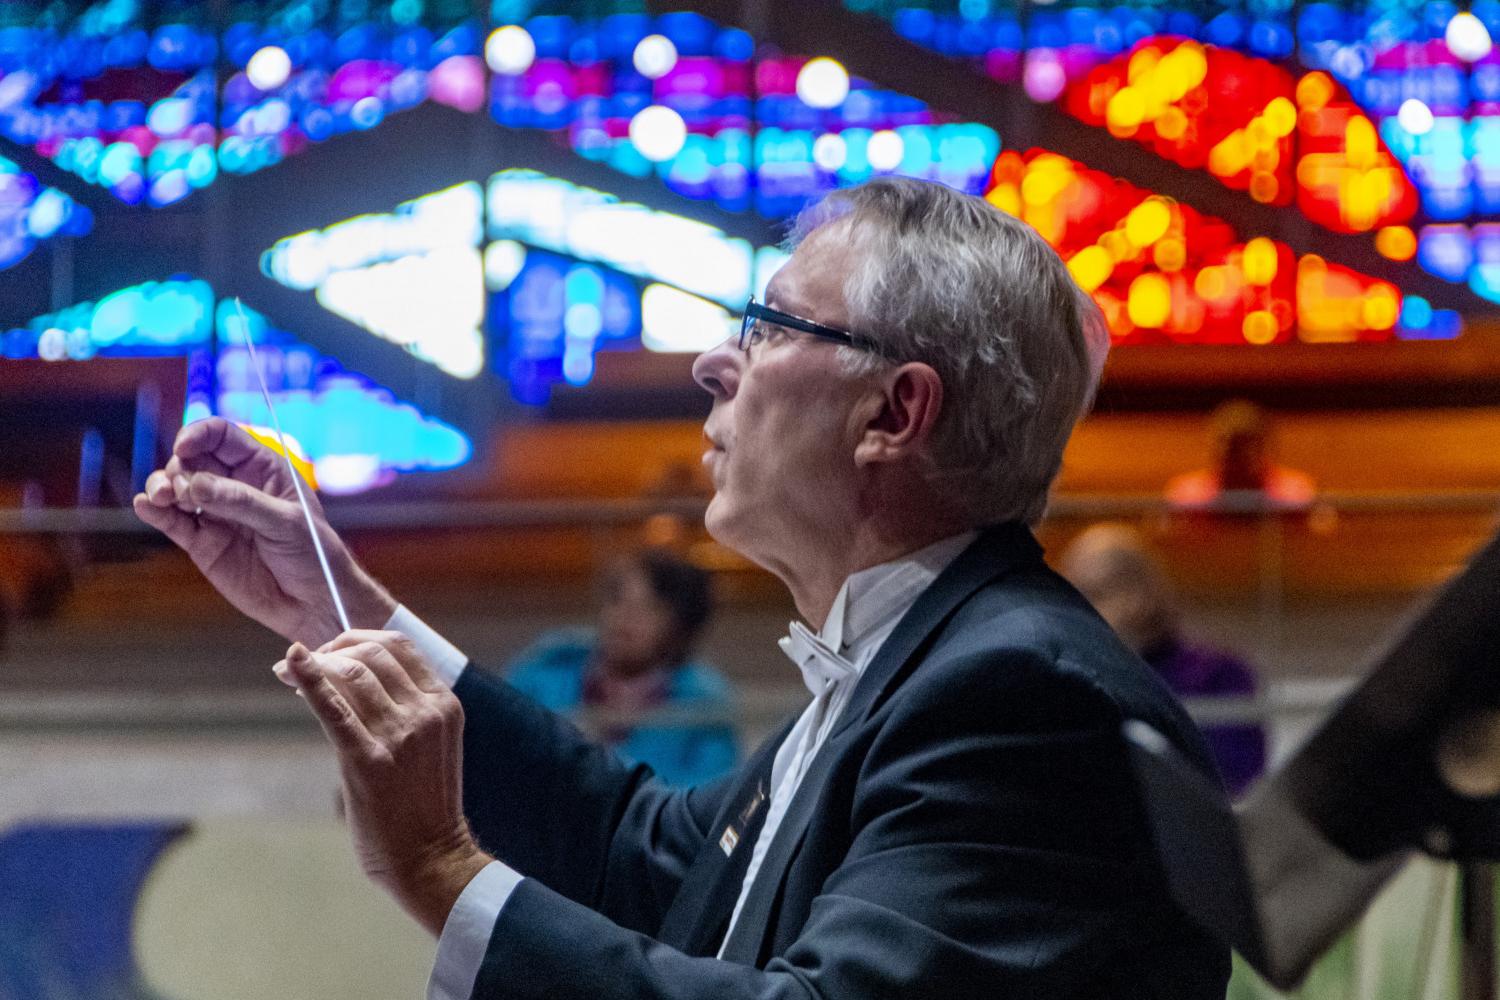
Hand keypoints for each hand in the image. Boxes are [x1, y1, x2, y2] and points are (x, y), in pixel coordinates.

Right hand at [133, 417, 395, 645]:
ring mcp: (215, 514)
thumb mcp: (286, 522)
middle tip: (183, 490)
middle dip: (180, 467)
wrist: (311, 602)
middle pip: (192, 460)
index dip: (199, 435)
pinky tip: (146, 505)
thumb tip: (195, 484)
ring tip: (164, 497)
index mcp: (262, 469)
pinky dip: (154, 511)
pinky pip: (171, 521)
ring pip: (176, 488)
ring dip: (163, 486)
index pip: (222, 437)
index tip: (183, 447)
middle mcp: (234, 486)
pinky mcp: (201, 543)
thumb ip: (241, 502)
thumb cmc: (313, 553)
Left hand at [276, 630, 490, 935]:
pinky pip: (334, 709)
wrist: (431, 857)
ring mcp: (399, 736)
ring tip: (289, 673)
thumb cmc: (424, 805)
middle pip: (373, 653)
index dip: (358, 639)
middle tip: (303, 663)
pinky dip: (309, 680)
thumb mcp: (431, 744)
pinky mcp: (368, 761)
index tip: (332, 650)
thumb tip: (350, 678)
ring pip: (352, 674)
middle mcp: (426, 713)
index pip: (400, 644)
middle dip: (332, 649)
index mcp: (444, 704)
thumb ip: (406, 710)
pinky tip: (290, 665)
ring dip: (315, 665)